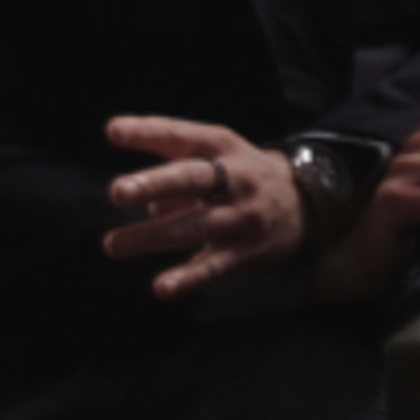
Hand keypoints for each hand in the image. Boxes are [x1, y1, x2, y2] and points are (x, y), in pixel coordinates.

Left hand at [105, 117, 305, 301]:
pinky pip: (214, 266)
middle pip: (193, 179)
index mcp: (222, 147)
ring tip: (113, 244)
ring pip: (195, 226)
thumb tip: (148, 204)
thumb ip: (175, 169)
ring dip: (152, 236)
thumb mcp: (216, 156)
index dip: (148, 132)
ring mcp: (242, 216)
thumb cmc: (240, 175)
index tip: (114, 132)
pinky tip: (163, 287)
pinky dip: (188, 278)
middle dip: (155, 184)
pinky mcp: (246, 251)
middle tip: (118, 191)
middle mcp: (235, 178)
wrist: (306, 201)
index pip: (181, 136)